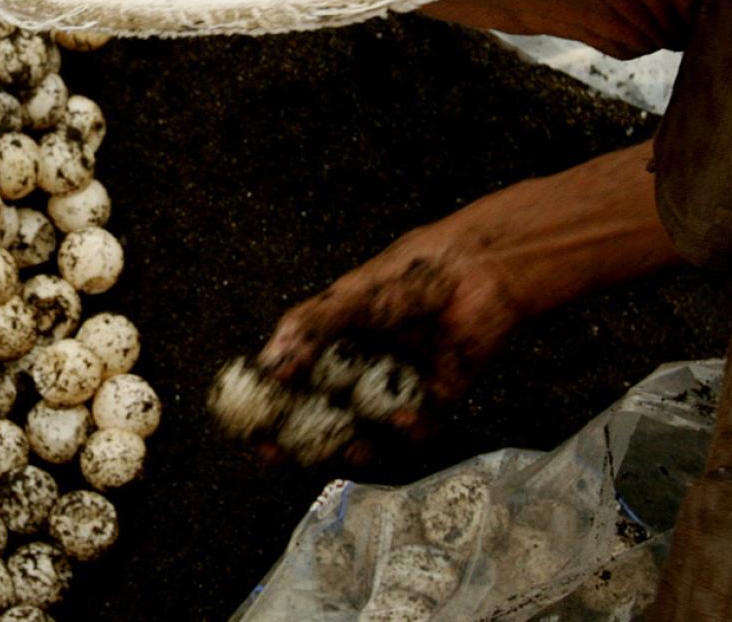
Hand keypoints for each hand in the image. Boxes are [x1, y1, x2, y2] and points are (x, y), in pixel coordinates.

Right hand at [257, 140, 683, 423]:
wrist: (477, 275)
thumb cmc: (411, 274)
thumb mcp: (351, 297)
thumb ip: (310, 328)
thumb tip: (269, 365)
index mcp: (333, 339)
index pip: (291, 381)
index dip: (270, 409)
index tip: (253, 433)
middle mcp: (359, 365)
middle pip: (320, 416)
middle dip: (302, 442)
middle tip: (287, 457)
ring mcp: (394, 383)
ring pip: (362, 430)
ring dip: (352, 446)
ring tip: (351, 450)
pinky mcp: (432, 397)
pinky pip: (411, 427)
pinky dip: (405, 428)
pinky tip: (407, 415)